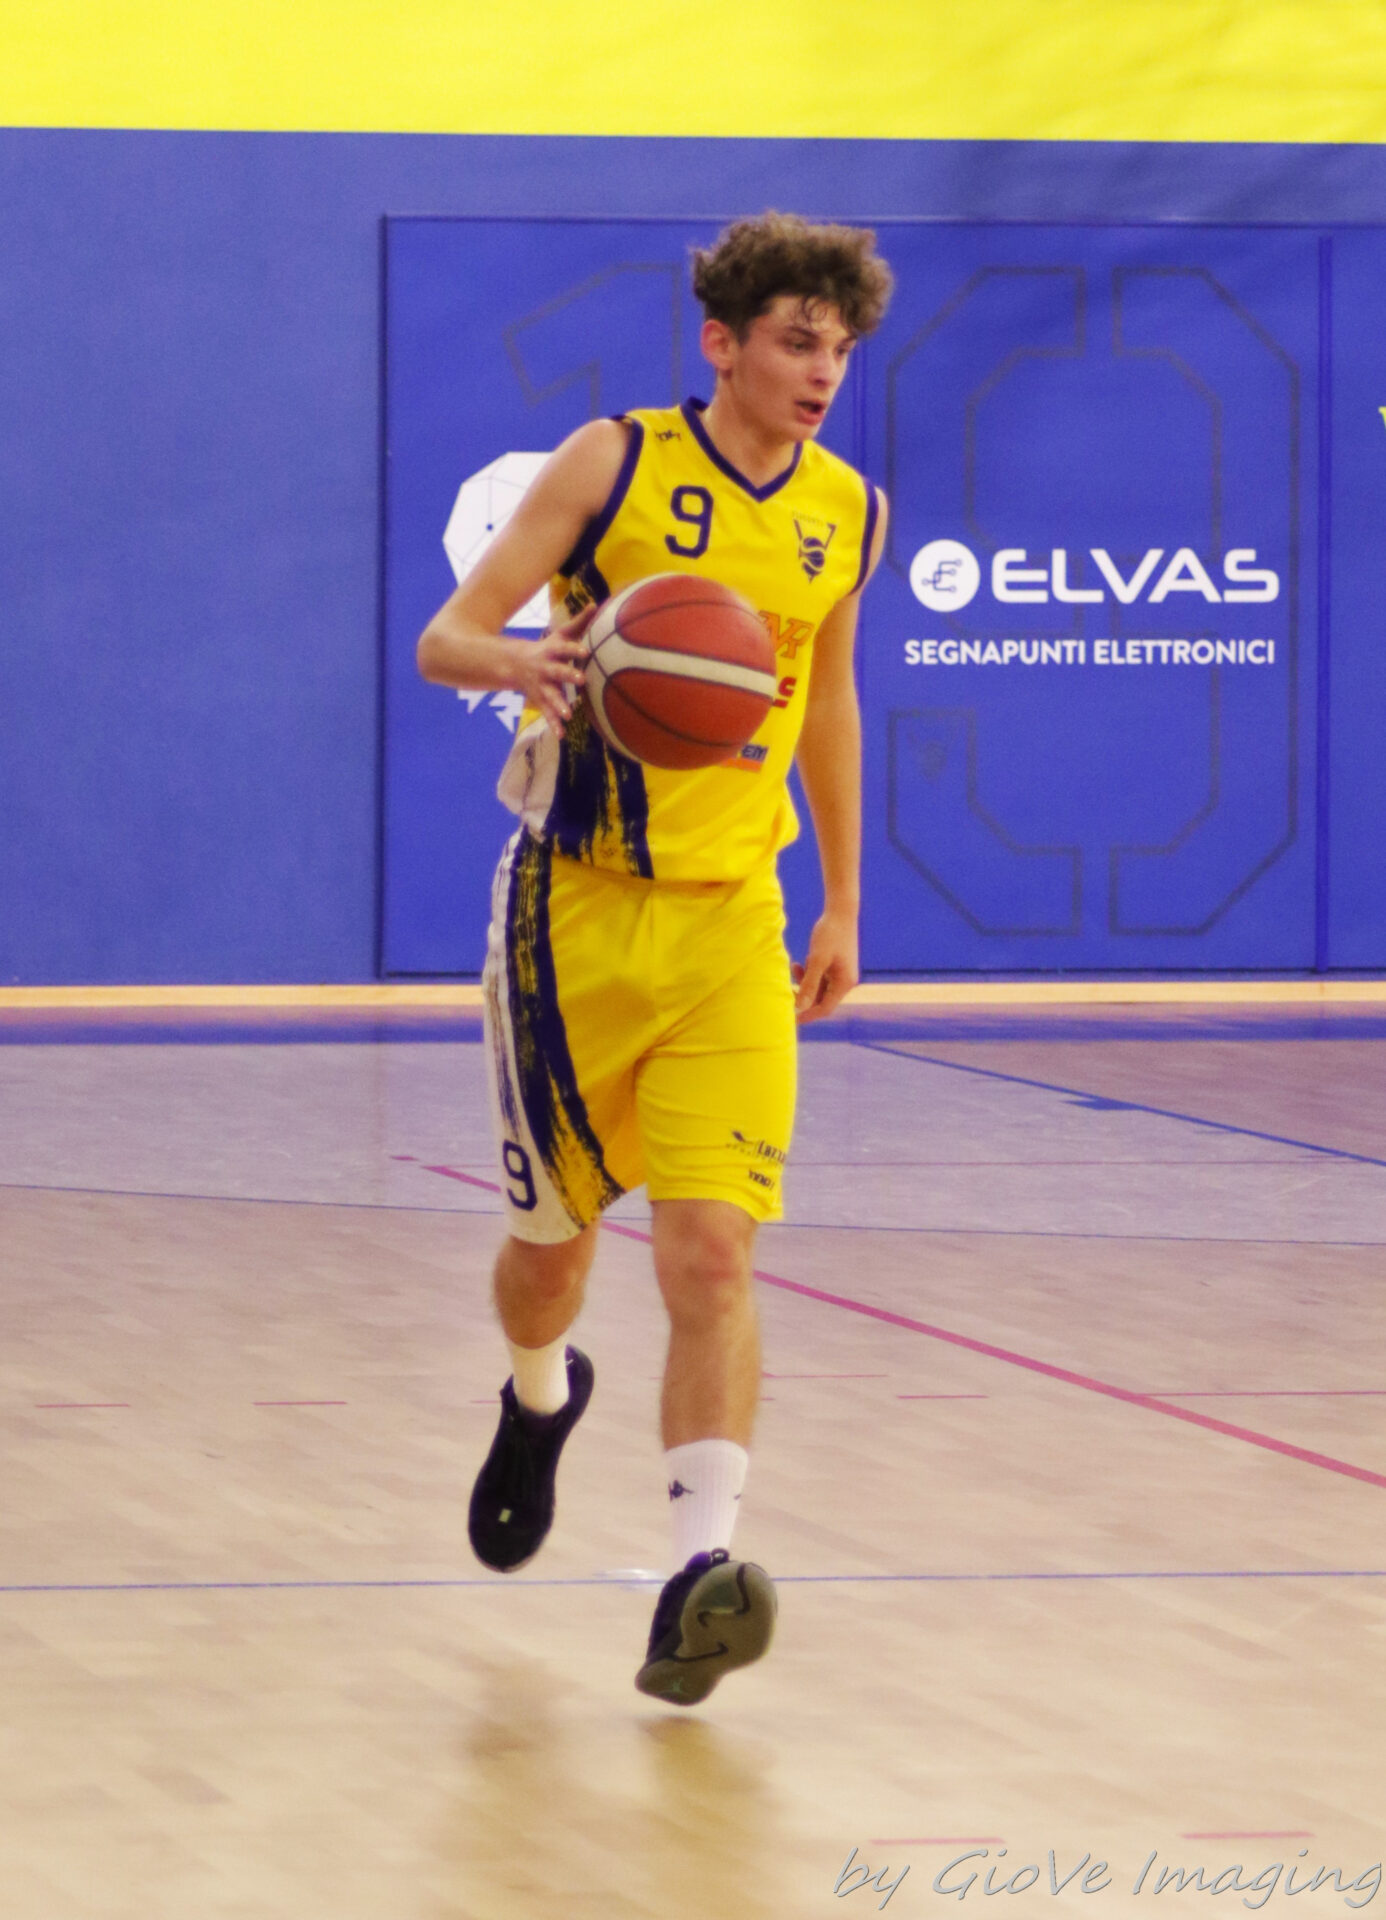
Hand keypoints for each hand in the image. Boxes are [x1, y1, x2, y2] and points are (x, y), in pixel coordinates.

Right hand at [507, 604, 595, 734]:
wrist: (514, 664)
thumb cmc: (547, 648)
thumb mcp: (559, 635)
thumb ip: (578, 622)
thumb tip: (595, 604)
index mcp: (552, 651)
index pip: (564, 648)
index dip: (574, 649)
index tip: (586, 651)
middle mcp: (545, 668)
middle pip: (557, 671)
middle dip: (568, 675)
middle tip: (582, 679)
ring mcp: (541, 685)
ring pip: (550, 695)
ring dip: (558, 705)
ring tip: (568, 714)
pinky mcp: (540, 700)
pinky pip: (547, 713)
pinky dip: (553, 724)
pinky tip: (561, 734)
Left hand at [792, 907, 858, 1024]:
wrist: (840, 911)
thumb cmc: (830, 934)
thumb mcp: (817, 960)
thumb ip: (809, 984)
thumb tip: (800, 1007)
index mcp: (844, 983)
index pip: (825, 1008)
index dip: (807, 1015)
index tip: (789, 1018)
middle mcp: (845, 981)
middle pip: (821, 1000)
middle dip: (803, 998)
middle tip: (784, 993)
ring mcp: (840, 973)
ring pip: (818, 988)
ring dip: (804, 984)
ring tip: (794, 969)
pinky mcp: (834, 965)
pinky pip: (819, 977)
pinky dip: (807, 975)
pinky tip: (797, 965)